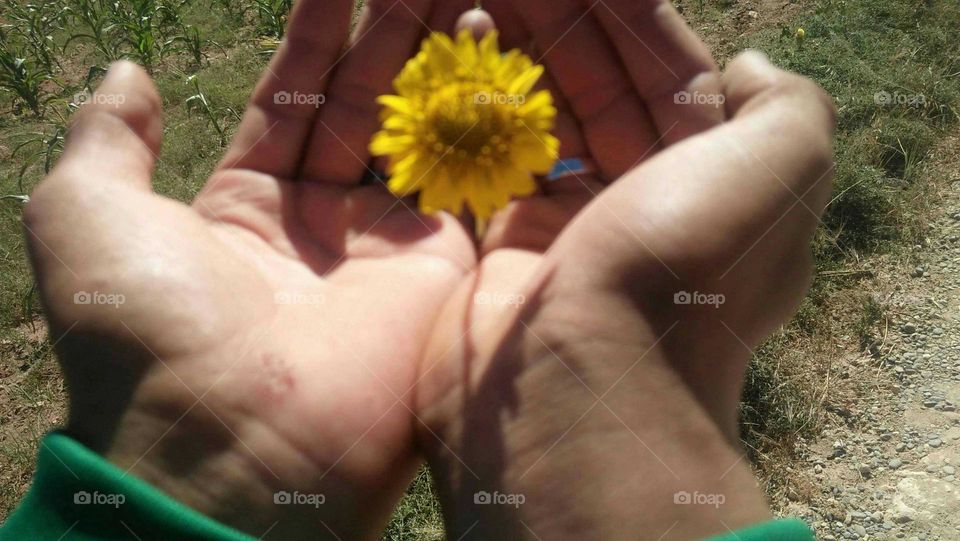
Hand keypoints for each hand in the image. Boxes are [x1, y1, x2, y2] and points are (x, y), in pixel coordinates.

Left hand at [23, 0, 477, 537]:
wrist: (231, 436)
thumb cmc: (149, 324)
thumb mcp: (87, 213)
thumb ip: (110, 138)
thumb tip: (128, 72)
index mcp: (243, 210)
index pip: (290, 104)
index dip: (314, 41)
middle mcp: (319, 227)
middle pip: (361, 113)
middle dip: (387, 42)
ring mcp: (383, 249)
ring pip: (418, 139)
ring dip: (439, 70)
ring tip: (466, 5)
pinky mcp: (438, 269)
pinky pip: (463, 184)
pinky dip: (479, 124)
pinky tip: (489, 64)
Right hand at [414, 2, 834, 538]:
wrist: (580, 386)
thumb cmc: (681, 268)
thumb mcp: (778, 170)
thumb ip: (785, 106)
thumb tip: (748, 68)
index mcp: (710, 181)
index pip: (671, 76)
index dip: (632, 19)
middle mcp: (644, 203)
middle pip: (601, 91)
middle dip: (562, 30)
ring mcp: (571, 227)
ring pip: (542, 124)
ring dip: (515, 64)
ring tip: (478, 6)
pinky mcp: (508, 249)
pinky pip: (492, 166)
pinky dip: (475, 118)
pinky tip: (454, 68)